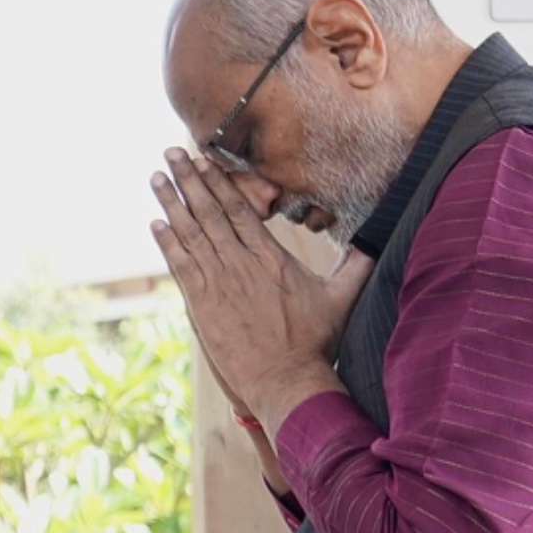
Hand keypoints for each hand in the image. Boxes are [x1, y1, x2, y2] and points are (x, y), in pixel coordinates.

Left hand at [148, 147, 370, 427]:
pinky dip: (167, 243)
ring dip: (172, 204)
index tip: (204, 160)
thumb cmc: (315, 343)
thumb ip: (356, 265)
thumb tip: (378, 240)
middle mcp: (243, 264)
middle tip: (171, 153)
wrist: (288, 380)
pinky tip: (155, 223)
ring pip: (192, 234)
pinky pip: (181, 266)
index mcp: (272, 257)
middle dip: (190, 180)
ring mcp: (221, 283)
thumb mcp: (342, 298)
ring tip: (156, 177)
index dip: (220, 182)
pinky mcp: (203, 306)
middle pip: (211, 213)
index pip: (240, 210)